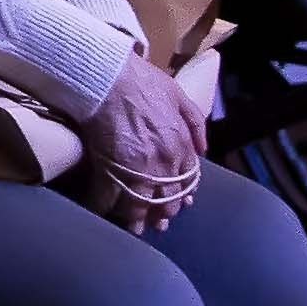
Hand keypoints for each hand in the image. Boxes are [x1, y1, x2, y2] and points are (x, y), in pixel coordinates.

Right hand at [76, 49, 202, 233]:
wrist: (109, 77)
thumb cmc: (142, 80)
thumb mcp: (179, 94)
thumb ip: (195, 123)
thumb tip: (203, 151)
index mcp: (180, 146)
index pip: (188, 181)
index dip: (182, 195)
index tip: (179, 204)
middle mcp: (163, 163)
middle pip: (167, 198)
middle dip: (163, 213)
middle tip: (157, 223)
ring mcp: (136, 169)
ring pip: (141, 205)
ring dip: (138, 219)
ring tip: (134, 229)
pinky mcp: (110, 169)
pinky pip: (109, 198)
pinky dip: (105, 208)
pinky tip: (103, 213)